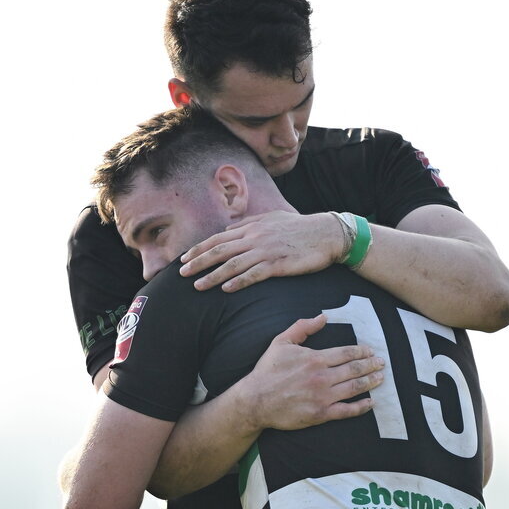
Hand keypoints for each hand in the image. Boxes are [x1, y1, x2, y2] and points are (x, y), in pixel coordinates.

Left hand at [180, 210, 342, 291]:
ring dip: (213, 276)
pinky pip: (254, 274)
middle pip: (220, 250)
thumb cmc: (300, 228)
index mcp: (252, 227)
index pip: (219, 238)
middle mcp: (255, 237)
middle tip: (182, 273)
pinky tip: (226, 290)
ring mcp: (266, 250)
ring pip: (233, 264)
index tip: (184, 259)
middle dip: (198, 262)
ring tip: (197, 286)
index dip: (199, 249)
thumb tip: (229, 229)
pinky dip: (238, 282)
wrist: (327, 234)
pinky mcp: (278, 264)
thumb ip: (250, 224)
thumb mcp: (272, 218)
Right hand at [242, 314, 384, 429]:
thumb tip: (322, 317)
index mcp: (315, 358)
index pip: (347, 353)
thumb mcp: (281, 342)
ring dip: (371, 382)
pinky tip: (371, 403)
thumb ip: (302, 327)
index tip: (371, 351)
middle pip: (355, 369)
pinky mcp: (321, 414)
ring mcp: (323, 397)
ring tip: (381, 378)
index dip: (362, 351)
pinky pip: (347, 411)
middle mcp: (322, 377)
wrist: (255, 400)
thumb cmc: (267, 371)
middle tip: (382, 363)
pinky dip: (361, 407)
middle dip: (371, 365)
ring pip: (354, 388)